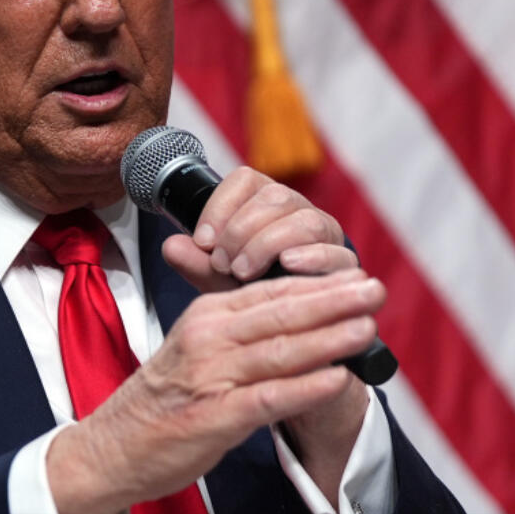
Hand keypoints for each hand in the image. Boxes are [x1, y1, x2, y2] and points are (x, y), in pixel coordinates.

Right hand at [46, 270, 384, 513]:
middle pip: (280, 313)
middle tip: (374, 289)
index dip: (317, 282)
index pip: (269, 291)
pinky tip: (337, 380)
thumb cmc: (163, 398)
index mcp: (206, 317)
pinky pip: (267, 398)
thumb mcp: (195, 347)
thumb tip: (293, 310)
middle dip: (333, 300)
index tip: (356, 275)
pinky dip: (304, 388)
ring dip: (328, 337)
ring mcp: (211, 377)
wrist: (113, 445)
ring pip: (279, 350)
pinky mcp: (214, 417)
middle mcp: (208, 338)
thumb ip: (240, 327)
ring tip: (366, 327)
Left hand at [163, 166, 354, 293]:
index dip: (221, 205)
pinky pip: (336, 250)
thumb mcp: (219, 281)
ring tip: (243, 270)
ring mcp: (325, 235)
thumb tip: (169, 246)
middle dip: (241, 228)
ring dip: (268, 243)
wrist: (290, 333)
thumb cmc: (254, 295)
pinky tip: (289, 264)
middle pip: (275, 196)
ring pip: (304, 219)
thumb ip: (197, 263)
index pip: (246, 181)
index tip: (202, 240)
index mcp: (265, 205)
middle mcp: (297, 212)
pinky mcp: (345, 263)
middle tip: (220, 262)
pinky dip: (312, 256)